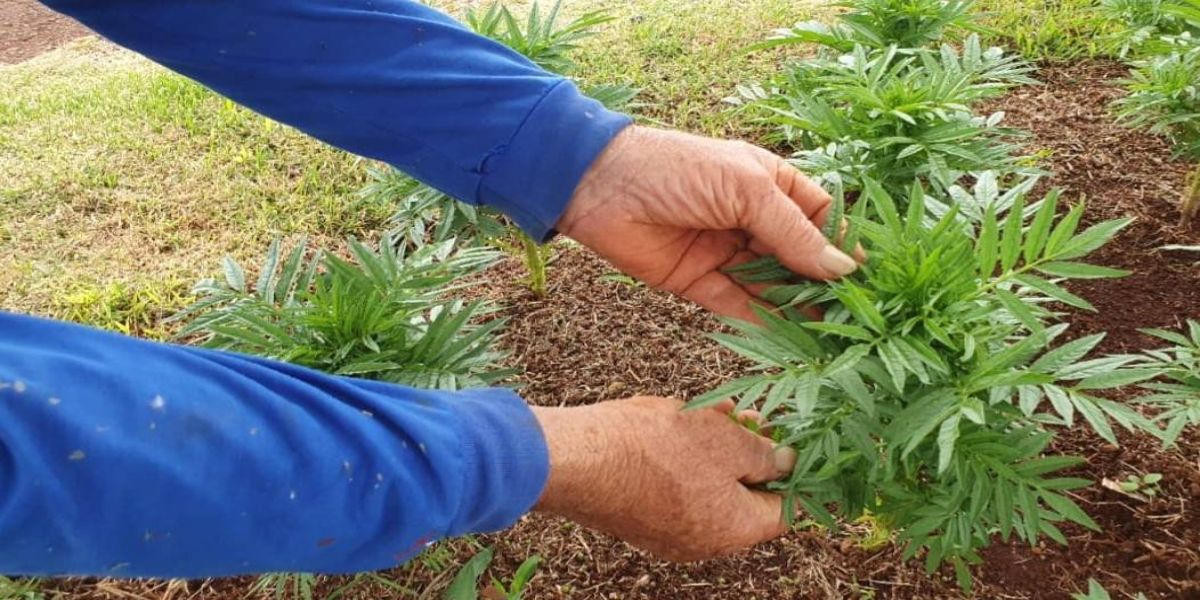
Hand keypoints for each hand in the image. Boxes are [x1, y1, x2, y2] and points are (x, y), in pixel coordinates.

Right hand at [531, 396, 796, 561]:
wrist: (579, 459)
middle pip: (745, 500)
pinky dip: (690, 461)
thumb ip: (764, 455)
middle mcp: (704, 542)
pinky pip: (679, 491)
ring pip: (711, 491)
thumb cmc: (658, 449)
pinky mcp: (640, 517)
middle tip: (756, 416)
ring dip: (721, 452)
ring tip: (720, 411)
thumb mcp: (726, 440)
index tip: (800, 444)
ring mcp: (668, 534)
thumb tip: (787, 463)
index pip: (785, 510)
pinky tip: (686, 424)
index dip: (798, 474)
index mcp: (734, 530)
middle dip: (753, 455)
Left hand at [558, 126, 858, 321]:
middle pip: (801, 259)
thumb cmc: (677, 169)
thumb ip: (792, 231)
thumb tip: (842, 269)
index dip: (845, 247)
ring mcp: (729, 253)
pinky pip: (741, 309)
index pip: (822, 219)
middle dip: (827, 286)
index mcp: (771, 186)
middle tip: (861, 318)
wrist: (600, 188)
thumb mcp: (745, 189)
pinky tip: (794, 343)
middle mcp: (754, 220)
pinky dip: (765, 326)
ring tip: (836, 338)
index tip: (873, 279)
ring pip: (775, 288)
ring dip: (801, 310)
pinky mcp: (702, 284)